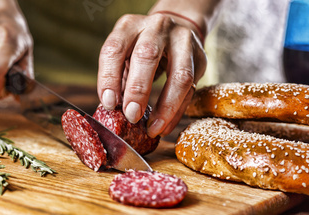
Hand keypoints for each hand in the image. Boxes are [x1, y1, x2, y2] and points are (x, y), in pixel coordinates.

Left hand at [97, 13, 206, 137]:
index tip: (108, 103)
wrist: (178, 27)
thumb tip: (112, 109)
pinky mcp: (200, 57)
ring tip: (153, 128)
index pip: (115, 49)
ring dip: (165, 106)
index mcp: (130, 26)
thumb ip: (119, 77)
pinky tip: (164, 126)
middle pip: (147, 56)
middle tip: (131, 116)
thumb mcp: (125, 54)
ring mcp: (183, 40)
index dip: (109, 77)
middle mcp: (157, 28)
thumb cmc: (142, 47)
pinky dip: (176, 111)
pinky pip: (191, 89)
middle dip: (138, 90)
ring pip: (179, 75)